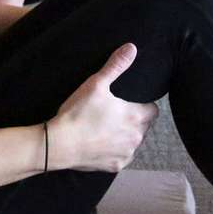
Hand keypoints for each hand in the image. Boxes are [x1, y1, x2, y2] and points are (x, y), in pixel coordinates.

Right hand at [49, 43, 158, 172]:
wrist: (59, 144)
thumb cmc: (78, 113)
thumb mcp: (96, 84)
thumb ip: (116, 66)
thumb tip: (132, 48)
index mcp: (136, 116)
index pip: (153, 110)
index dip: (143, 104)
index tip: (128, 102)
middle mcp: (136, 138)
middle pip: (143, 126)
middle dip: (133, 120)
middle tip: (113, 113)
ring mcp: (126, 154)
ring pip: (133, 142)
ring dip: (125, 136)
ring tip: (105, 128)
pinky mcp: (115, 166)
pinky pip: (121, 156)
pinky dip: (114, 151)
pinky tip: (100, 143)